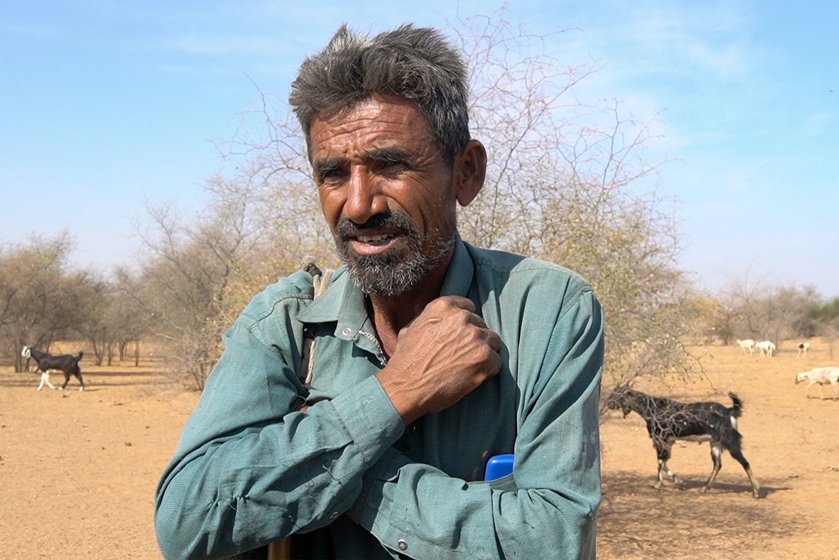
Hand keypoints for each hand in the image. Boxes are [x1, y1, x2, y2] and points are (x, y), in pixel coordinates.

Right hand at [377, 295, 501, 424]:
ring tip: (469, 367)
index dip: (465, 323)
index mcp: (444, 306)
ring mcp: (476, 337)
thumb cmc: (405, 361)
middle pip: (481, 325)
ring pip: (493, 341)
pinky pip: (496, 361)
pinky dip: (488, 370)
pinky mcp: (485, 357)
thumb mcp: (411, 328)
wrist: (406, 387)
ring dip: (483, 353)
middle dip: (474, 339)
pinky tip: (473, 377)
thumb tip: (440, 320)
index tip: (460, 335)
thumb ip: (430, 318)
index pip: (468, 307)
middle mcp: (462, 317)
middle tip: (462, 355)